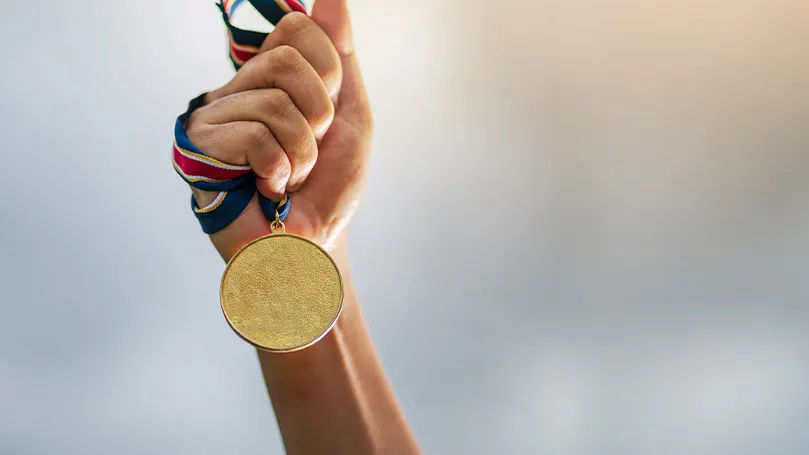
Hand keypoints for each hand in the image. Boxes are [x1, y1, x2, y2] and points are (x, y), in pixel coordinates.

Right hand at [185, 0, 371, 260]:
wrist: (312, 245)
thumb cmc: (328, 187)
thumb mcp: (349, 116)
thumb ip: (340, 57)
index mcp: (271, 76)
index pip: (297, 29)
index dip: (329, 74)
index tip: (326, 116)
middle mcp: (238, 88)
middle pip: (287, 62)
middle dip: (319, 116)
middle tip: (308, 152)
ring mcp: (215, 116)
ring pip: (276, 103)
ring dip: (302, 152)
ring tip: (289, 176)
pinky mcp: (201, 149)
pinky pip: (256, 135)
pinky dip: (279, 169)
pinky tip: (268, 188)